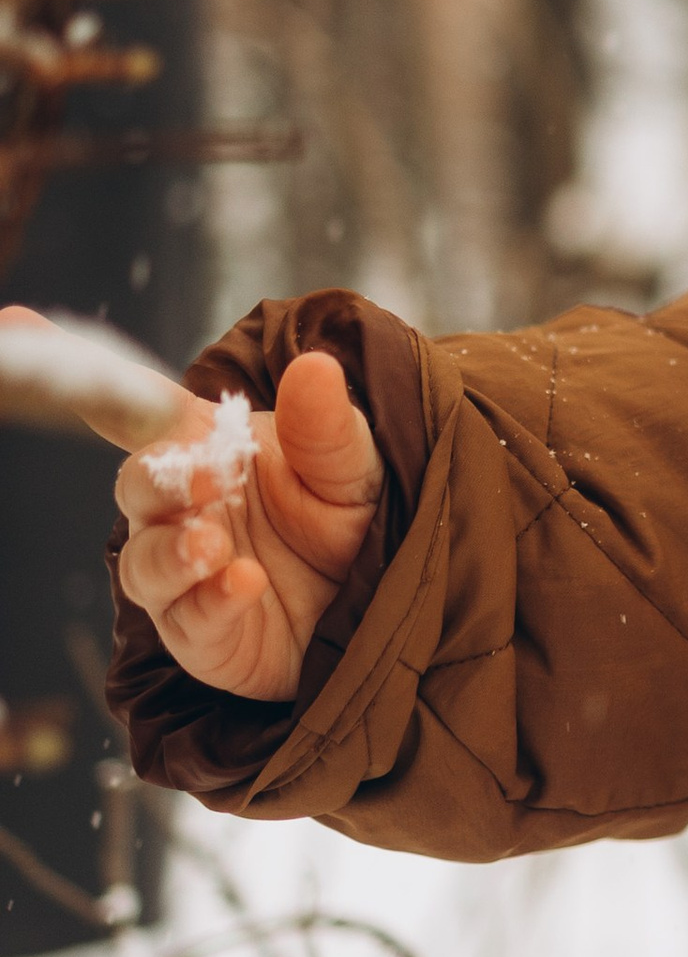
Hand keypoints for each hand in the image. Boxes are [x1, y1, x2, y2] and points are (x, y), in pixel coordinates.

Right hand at [0, 308, 387, 702]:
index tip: (18, 322)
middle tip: (202, 478)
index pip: (133, 407)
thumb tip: (316, 365)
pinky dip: (212, 601)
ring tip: (212, 545)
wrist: (383, 600)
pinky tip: (243, 583)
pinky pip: (188, 620)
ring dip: (172, 551)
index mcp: (203, 448)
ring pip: (144, 561)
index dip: (82, 373)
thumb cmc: (350, 518)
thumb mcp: (352, 464)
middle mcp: (180, 508)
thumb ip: (326, 424)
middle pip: (136, 485)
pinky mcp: (202, 633)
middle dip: (160, 481)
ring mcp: (183, 573)